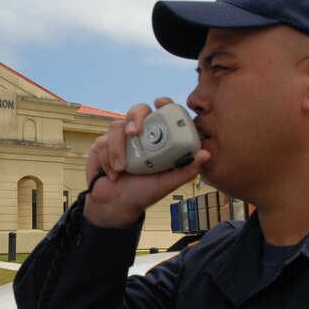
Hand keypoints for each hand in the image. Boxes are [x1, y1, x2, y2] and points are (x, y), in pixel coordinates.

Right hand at [82, 97, 209, 228]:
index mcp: (157, 140)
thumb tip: (206, 154)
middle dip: (134, 118)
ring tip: (121, 170)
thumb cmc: (143, 193)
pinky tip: (112, 174)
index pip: (162, 113)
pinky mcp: (101, 145)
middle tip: (133, 133)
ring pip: (116, 127)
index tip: (160, 103)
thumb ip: (186, 169)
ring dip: (117, 150)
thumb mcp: (167, 183)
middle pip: (137, 110)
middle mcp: (139, 135)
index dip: (163, 104)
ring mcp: (119, 139)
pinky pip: (102, 142)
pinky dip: (107, 160)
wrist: (116, 205)